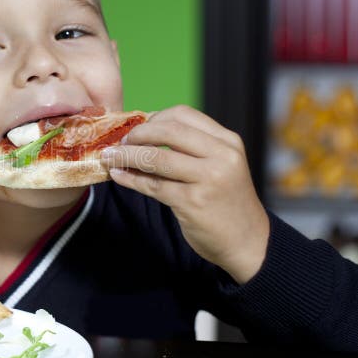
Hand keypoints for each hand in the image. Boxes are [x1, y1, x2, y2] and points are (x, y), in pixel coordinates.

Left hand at [101, 105, 269, 284]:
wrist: (248, 242)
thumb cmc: (227, 201)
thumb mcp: (220, 165)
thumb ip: (191, 148)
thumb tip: (143, 133)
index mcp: (227, 141)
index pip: (183, 115)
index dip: (153, 118)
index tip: (136, 128)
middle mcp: (222, 156)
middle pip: (168, 131)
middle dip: (137, 134)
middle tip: (121, 142)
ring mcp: (208, 179)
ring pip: (156, 158)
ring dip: (126, 156)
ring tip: (109, 157)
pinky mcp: (193, 202)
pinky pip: (152, 185)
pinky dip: (130, 179)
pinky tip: (118, 176)